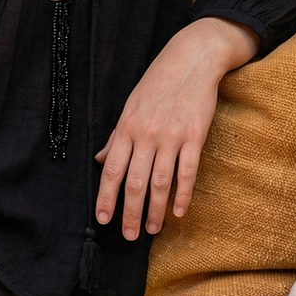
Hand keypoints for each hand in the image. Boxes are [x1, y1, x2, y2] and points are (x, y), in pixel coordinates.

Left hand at [95, 17, 257, 239]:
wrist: (191, 60)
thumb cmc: (158, 84)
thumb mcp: (130, 107)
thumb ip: (117, 137)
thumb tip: (101, 160)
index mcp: (127, 128)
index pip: (112, 169)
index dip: (106, 196)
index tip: (102, 218)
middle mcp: (146, 134)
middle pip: (135, 182)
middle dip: (130, 212)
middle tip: (129, 235)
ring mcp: (171, 136)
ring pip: (160, 182)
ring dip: (155, 210)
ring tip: (152, 230)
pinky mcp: (195, 136)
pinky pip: (187, 171)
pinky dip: (182, 194)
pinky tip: (178, 212)